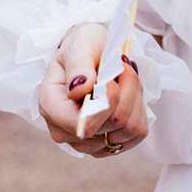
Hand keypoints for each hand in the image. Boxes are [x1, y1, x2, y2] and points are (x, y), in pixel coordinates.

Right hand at [38, 23, 147, 155]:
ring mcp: (86, 142)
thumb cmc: (84, 48)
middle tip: (120, 69)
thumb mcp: (80, 46)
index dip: (108, 101)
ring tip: (123, 80)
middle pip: (114, 123)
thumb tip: (78, 89)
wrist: (93, 54)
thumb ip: (78, 66)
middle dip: (126, 90)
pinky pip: (137, 133)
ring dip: (134, 98)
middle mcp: (65, 131)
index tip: (112, 76)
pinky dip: (139, 110)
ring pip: (129, 129)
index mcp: (51, 107)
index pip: (84, 124)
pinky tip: (127, 96)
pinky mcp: (107, 146)